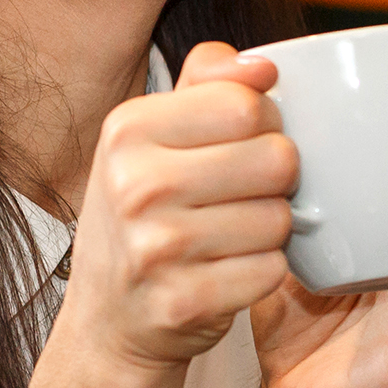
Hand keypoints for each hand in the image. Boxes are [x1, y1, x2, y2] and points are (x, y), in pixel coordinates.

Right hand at [51, 42, 297, 370]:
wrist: (108, 321)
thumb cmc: (143, 217)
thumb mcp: (154, 137)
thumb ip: (209, 84)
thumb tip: (263, 66)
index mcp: (128, 130)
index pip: (247, 104)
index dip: (264, 124)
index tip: (241, 145)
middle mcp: (135, 185)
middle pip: (276, 159)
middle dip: (274, 179)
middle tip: (240, 196)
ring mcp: (156, 248)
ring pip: (279, 218)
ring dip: (270, 230)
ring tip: (229, 236)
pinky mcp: (182, 303)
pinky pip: (271, 271)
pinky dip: (261, 273)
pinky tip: (226, 272)